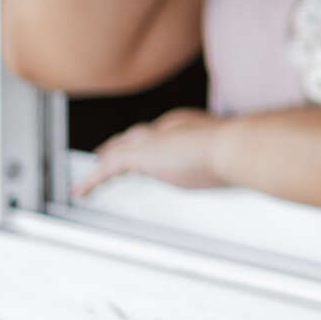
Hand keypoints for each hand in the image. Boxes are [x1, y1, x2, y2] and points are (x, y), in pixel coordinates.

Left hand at [76, 108, 232, 199]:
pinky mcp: (140, 155)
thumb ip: (224, 158)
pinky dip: (93, 180)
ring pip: (122, 149)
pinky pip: (109, 168)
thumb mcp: (230, 155)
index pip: (163, 135)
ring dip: (108, 159)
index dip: (150, 141)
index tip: (146, 148)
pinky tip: (80, 191)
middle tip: (109, 152)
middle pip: (139, 137)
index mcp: (189, 128)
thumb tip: (234, 166)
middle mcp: (169, 130)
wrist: (232, 148)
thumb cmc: (239, 152)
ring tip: (92, 172)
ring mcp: (155, 141)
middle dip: (124, 145)